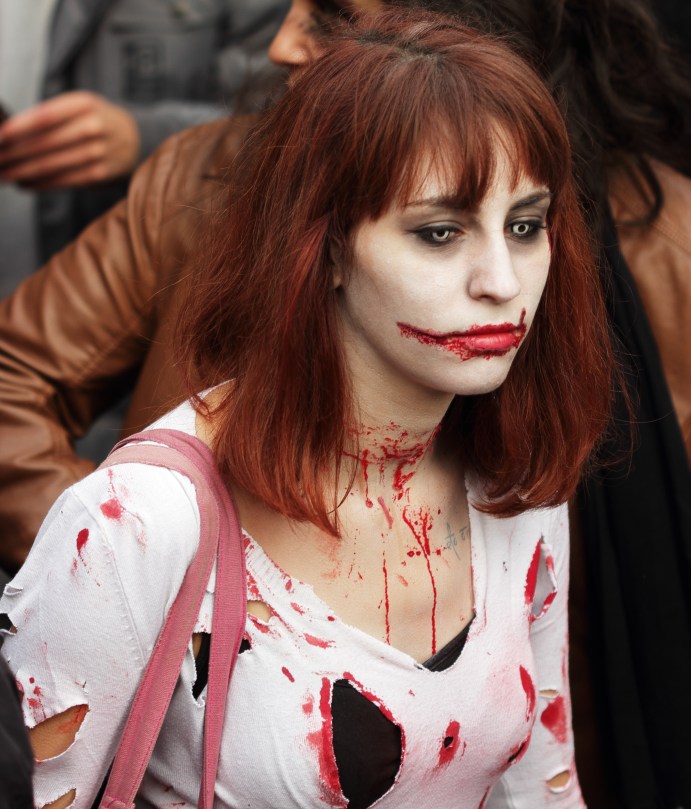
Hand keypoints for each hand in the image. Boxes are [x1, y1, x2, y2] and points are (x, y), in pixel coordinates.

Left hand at [0, 91, 139, 189]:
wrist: (134, 139)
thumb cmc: (94, 120)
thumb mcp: (79, 106)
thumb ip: (51, 115)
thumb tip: (9, 134)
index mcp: (84, 104)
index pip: (46, 116)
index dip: (19, 128)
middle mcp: (93, 127)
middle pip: (46, 143)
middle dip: (15, 154)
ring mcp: (99, 152)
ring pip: (53, 165)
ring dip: (24, 172)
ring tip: (4, 175)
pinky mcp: (101, 174)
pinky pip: (65, 181)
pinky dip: (42, 184)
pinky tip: (25, 184)